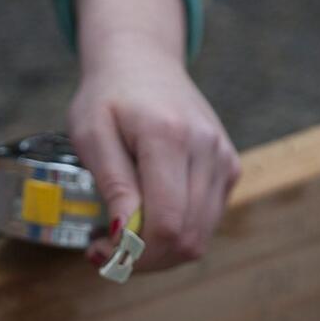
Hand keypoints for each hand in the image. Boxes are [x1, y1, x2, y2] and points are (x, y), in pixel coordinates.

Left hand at [70, 0, 239, 270]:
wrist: (143, 61)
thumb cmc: (108, 96)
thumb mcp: (91, 134)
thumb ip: (112, 183)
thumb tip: (121, 234)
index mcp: (169, 136)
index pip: (166, 222)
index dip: (134, 252)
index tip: (98, 250)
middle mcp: (206, 148)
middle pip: (186, 238)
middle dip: (143, 259)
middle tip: (104, 251)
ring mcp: (223, 158)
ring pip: (199, 238)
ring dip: (158, 253)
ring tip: (121, 237)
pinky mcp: (229, 167)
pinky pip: (206, 223)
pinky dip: (176, 235)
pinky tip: (146, 222)